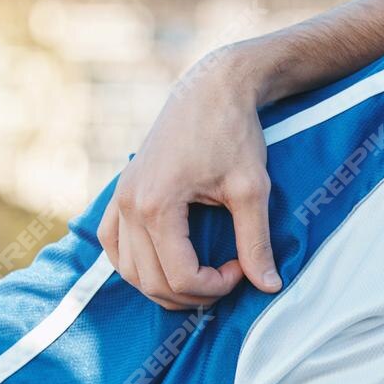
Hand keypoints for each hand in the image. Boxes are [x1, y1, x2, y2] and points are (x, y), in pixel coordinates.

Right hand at [100, 46, 280, 309]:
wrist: (211, 90)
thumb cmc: (233, 133)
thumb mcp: (252, 189)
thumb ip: (256, 242)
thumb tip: (269, 286)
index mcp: (157, 205)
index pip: (179, 276)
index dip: (215, 286)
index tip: (241, 270)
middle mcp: (128, 204)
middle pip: (151, 281)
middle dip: (192, 294)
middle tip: (227, 278)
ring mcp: (118, 198)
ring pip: (129, 270)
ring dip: (164, 286)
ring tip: (203, 277)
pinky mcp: (119, 193)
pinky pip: (113, 244)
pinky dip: (136, 265)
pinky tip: (166, 264)